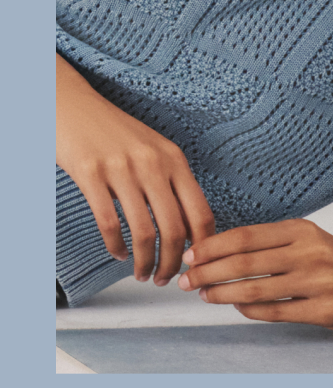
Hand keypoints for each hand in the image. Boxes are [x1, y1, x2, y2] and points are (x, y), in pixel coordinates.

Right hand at [56, 54, 214, 284]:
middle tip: (166, 280)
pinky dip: (117, 247)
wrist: (74, 107)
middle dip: (172, 264)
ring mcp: (122, 169)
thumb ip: (171, 181)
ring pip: (144, 232)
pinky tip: (119, 253)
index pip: (201, 212)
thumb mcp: (154, 149)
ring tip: (143, 274)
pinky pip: (110, 224)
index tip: (196, 264)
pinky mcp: (91, 175)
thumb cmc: (115, 133)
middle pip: (175, 229)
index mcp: (174, 159)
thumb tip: (188, 227)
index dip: (202, 246)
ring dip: (146, 263)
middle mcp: (153, 163)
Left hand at [177, 219, 332, 337]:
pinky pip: (278, 312)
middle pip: (246, 261)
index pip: (247, 235)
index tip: (190, 254)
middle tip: (185, 279)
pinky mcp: (327, 309)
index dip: (213, 245)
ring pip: (258, 288)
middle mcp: (311, 250)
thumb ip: (273, 244)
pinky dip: (251, 311)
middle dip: (209, 271)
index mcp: (303, 229)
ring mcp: (320, 280)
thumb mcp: (311, 241)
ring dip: (222, 293)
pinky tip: (236, 308)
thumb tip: (221, 251)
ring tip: (203, 295)